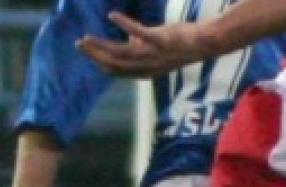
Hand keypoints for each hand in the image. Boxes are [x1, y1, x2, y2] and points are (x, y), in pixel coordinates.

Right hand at [77, 12, 199, 76]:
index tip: (87, 53)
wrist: (206, 42)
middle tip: (79, 44)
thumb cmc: (181, 43)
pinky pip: (140, 33)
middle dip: (95, 55)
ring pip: (123, 53)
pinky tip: (112, 16)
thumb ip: (141, 45)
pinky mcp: (162, 40)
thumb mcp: (158, 49)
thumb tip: (128, 39)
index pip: (118, 71)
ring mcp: (155, 54)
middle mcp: (149, 66)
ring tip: (86, 37)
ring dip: (102, 45)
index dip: (100, 63)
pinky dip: (125, 25)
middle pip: (115, 64)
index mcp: (147, 70)